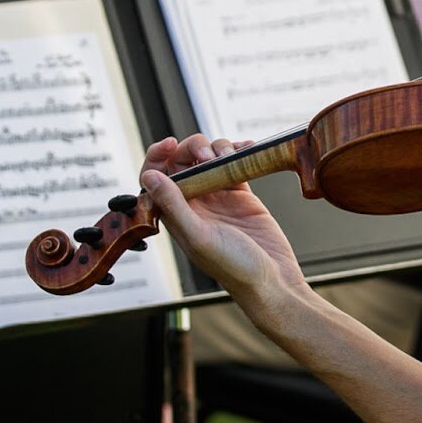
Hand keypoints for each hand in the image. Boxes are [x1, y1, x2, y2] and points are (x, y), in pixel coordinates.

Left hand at [139, 134, 305, 302]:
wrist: (271, 279)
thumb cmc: (234, 268)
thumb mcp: (199, 237)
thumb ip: (174, 206)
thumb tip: (150, 177)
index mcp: (176, 215)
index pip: (155, 177)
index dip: (158, 156)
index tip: (170, 143)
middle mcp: (194, 203)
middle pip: (183, 161)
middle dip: (194, 148)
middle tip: (211, 156)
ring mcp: (218, 196)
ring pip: (210, 158)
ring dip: (219, 148)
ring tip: (231, 156)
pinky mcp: (242, 193)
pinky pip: (235, 164)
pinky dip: (240, 151)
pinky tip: (247, 148)